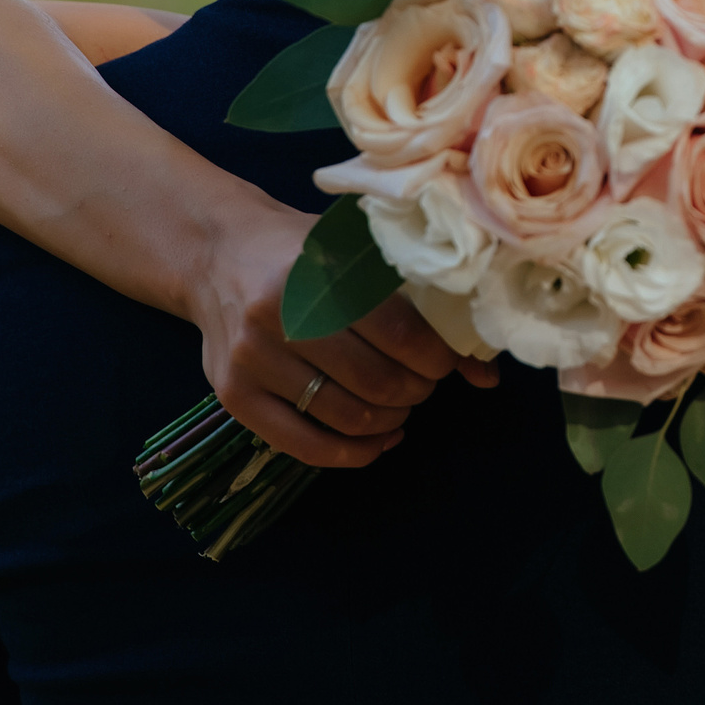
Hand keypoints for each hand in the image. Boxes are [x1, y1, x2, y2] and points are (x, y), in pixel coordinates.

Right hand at [185, 201, 497, 467]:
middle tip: (423, 382)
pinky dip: (353, 452)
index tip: (445, 360)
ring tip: (400, 403)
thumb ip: (421, 306)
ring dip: (390, 420)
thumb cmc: (303, 252)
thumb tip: (486, 375)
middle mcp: (279, 315)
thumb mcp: (360, 256)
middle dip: (417, 391)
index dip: (437, 359)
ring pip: (345, 418)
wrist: (218, 252)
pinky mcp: (233, 396)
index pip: (399, 334)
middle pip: (376, 382)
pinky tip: (377, 438)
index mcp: (319, 271)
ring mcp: (251, 360)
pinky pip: (304, 446)